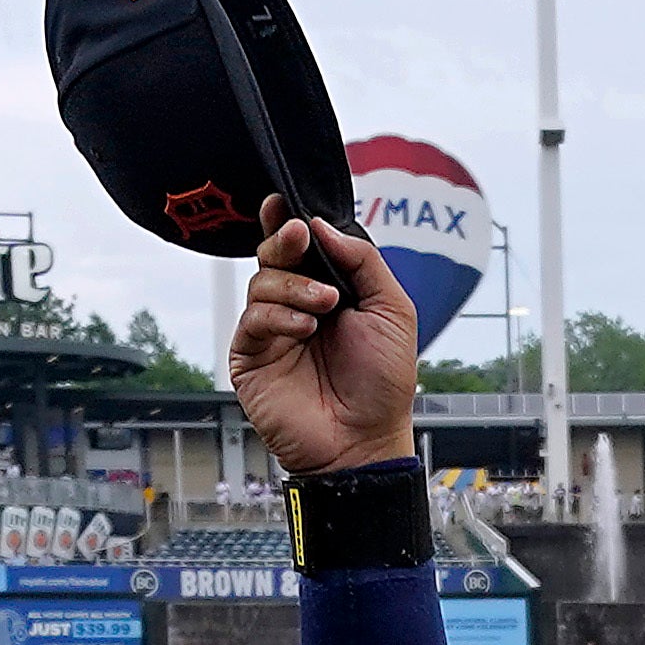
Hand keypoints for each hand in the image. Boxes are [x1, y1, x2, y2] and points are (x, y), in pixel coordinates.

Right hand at [225, 202, 416, 480]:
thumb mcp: (392, 309)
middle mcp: (297, 306)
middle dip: (284, 240)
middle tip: (298, 237)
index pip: (302, 248)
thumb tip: (320, 227)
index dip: (288, 223)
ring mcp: (272, 332)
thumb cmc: (383, 383)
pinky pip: (253, 319)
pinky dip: (279, 316)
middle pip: (273, 255)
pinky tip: (304, 329)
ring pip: (261, 281)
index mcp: (329, 291)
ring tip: (324, 308)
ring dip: (294, 285)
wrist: (366, 439)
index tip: (284, 205)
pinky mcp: (251, 358)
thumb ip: (362, 261)